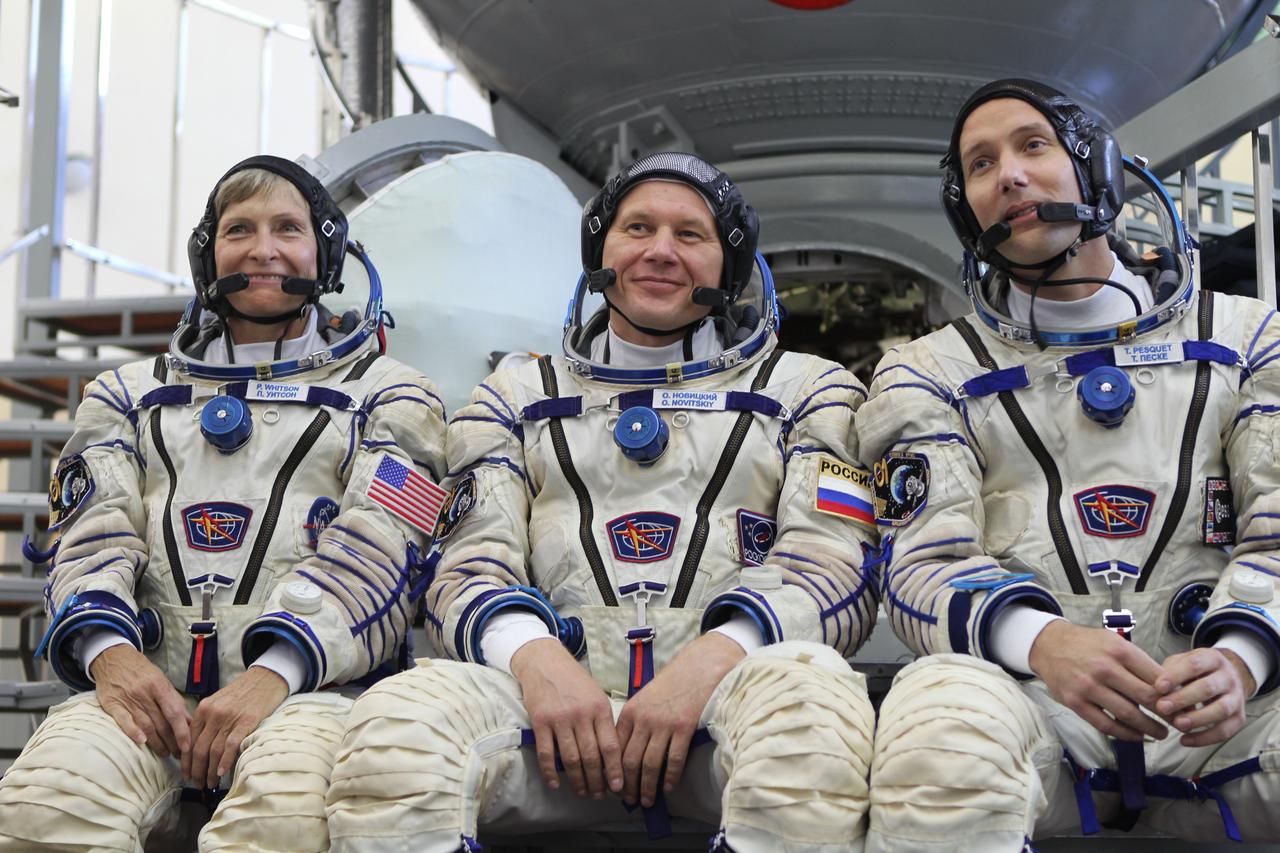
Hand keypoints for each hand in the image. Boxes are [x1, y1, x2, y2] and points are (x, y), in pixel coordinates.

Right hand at [91, 644, 190, 757]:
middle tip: (179, 755)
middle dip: (172, 742)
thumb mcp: (161, 681)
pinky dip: (132, 731)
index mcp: (159, 686)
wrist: (114, 658)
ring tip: (165, 753)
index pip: (174, 713)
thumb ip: (174, 700)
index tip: (188, 746)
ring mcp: (128, 699)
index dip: (182, 732)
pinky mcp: (112, 704)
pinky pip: (123, 720)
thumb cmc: (142, 672)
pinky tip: (141, 742)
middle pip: (161, 722)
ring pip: (145, 725)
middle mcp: (144, 693)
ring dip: (157, 743)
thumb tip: (189, 720)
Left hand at [183, 666, 287, 787]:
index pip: (189, 740)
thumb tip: (199, 746)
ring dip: (210, 771)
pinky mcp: (246, 721)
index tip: (187, 774)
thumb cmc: (243, 692)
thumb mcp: (219, 701)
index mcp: (203, 709)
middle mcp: (213, 713)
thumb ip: (208, 720)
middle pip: (199, 748)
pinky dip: (224, 761)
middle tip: (198, 783)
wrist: (266, 677)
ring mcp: (229, 717)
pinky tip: (222, 773)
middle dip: (196, 770)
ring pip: (213, 750)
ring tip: (210, 783)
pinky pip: (230, 745)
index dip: (187, 761)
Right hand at [511, 637, 621, 798]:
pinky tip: (556, 783)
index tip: (617, 787)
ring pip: (571, 758)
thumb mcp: (596, 695)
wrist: (545, 662)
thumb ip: (604, 721)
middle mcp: (581, 715)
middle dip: (597, 780)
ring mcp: (559, 719)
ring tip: (583, 792)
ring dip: (577, 780)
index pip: (610, 746)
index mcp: (599, 708)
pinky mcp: (540, 722)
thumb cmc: (574, 680)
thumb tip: (613, 754)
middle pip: (591, 757)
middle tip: (599, 795)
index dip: (614, 770)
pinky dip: (550, 771)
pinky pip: (546, 753)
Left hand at [616, 631, 745, 806]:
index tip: (614, 786)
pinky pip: (674, 759)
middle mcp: (644, 719)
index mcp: (631, 712)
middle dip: (628, 785)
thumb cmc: (671, 685)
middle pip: (630, 760)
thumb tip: (629, 753)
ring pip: (650, 764)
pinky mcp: (684, 728)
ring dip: (647, 787)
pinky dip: (670, 777)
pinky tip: (668, 788)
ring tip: (646, 801)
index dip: (613, 771)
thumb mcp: (645, 699)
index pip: (616, 748)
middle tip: (628, 800)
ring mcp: (664, 724)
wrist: (698, 668)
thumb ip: (635, 722)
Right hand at [1028, 620, 1166, 740]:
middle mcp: (1105, 668)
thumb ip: (1137, 663)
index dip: (1175, 694)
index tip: (1185, 705)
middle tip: (1179, 723)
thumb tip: (1167, 688)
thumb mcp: (1113, 642)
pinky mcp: (1076, 702)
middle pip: (1146, 697)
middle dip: (1168, 714)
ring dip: (1150, 728)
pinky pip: (1106, 724)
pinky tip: (1137, 735)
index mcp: (1119, 650)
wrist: (1048, 645)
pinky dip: (1125, 733)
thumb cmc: (1087, 644)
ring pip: (1128, 714)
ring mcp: (1089, 687)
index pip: (1156, 677)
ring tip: (1161, 733)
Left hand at [1154, 648, 1254, 746]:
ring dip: (1197, 719)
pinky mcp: (1239, 717)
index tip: (1158, 687)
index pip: (1194, 664)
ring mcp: (1236, 697)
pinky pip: (1225, 731)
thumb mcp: (1182, 662)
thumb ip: (1169, 672)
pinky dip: (1205, 738)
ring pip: (1221, 710)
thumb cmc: (1196, 671)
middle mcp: (1228, 677)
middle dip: (1183, 699)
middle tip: (1162, 707)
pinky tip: (1185, 740)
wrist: (1226, 676)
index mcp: (1212, 659)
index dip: (1175, 676)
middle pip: (1208, 688)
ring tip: (1177, 725)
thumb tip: (1154, 690)